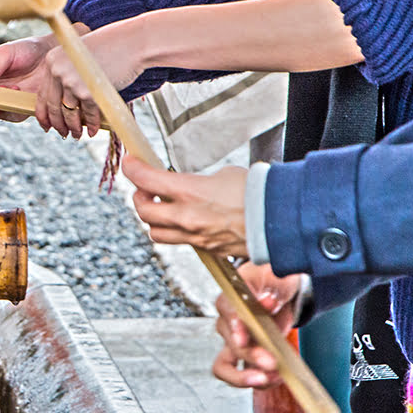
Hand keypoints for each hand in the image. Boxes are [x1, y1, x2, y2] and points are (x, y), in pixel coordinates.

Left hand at [30, 21, 147, 137]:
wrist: (131, 43)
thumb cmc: (108, 48)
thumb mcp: (78, 56)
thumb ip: (66, 74)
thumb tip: (62, 103)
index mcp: (52, 61)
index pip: (42, 94)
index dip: (44, 113)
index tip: (47, 124)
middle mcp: (58, 71)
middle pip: (54, 106)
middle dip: (58, 124)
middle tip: (63, 133)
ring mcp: (72, 82)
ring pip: (69, 113)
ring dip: (73, 128)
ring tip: (76, 135)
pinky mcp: (89, 92)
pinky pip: (88, 113)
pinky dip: (90, 124)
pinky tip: (92, 131)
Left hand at [123, 156, 249, 256]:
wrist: (282, 220)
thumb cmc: (259, 193)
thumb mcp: (223, 175)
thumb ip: (197, 182)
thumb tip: (189, 186)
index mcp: (189, 193)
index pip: (145, 179)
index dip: (132, 169)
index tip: (130, 162)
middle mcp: (186, 218)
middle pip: (143, 211)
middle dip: (139, 197)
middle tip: (144, 188)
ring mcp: (196, 237)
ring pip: (156, 233)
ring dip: (154, 219)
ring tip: (161, 207)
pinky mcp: (207, 249)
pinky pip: (181, 242)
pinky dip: (176, 231)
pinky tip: (184, 220)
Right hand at [211, 262, 300, 388]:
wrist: (280, 292)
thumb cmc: (272, 281)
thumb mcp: (274, 278)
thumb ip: (270, 290)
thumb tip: (267, 301)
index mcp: (230, 300)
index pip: (226, 313)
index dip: (234, 327)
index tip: (243, 339)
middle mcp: (227, 324)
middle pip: (231, 345)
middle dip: (251, 356)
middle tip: (272, 362)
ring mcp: (234, 344)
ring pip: (226, 367)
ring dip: (247, 377)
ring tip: (274, 377)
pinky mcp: (247, 357)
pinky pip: (245, 375)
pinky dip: (262, 381)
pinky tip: (279, 377)